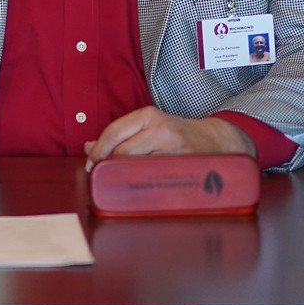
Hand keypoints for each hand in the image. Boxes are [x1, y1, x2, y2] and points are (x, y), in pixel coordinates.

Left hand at [82, 107, 255, 170]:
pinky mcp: (183, 167)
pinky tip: (140, 189)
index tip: (91, 165)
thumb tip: (88, 147)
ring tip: (120, 183)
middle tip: (103, 177)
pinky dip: (143, 185)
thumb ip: (119, 135)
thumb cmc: (176, 134)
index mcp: (149, 116)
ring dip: (124, 178)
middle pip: (122, 152)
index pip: (114, 132)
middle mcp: (161, 129)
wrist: (215, 140)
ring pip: (137, 167)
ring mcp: (174, 149)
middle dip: (108, 166)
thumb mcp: (148, 126)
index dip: (98, 151)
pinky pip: (154, 179)